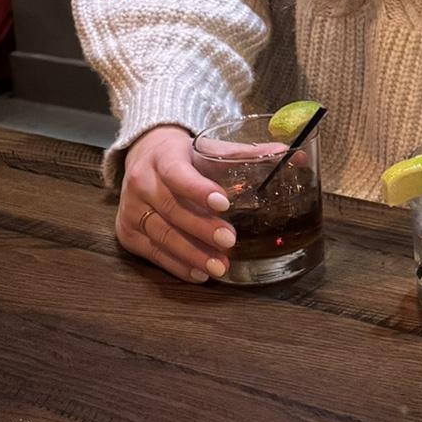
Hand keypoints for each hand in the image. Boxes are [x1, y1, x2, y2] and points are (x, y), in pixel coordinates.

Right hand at [117, 125, 236, 282]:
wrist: (144, 157)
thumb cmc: (184, 156)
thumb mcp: (208, 148)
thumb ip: (246, 154)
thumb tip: (294, 156)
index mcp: (163, 157)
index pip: (178, 173)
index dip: (199, 189)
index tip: (224, 202)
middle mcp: (141, 182)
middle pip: (171, 209)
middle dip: (201, 228)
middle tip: (230, 240)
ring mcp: (130, 209)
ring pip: (161, 235)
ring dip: (191, 254)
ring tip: (220, 265)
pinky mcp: (127, 233)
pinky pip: (152, 253)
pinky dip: (177, 265)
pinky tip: (199, 273)